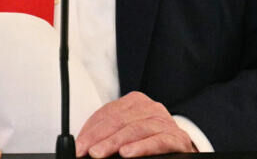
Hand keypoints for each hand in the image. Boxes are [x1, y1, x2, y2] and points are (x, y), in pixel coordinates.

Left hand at [76, 92, 195, 157]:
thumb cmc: (148, 144)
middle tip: (86, 151)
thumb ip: (107, 136)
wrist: (178, 151)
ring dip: (115, 142)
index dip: (91, 130)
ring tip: (99, 153)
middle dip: (99, 137)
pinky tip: (127, 153)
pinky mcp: (178, 139)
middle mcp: (151, 108)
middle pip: (120, 120)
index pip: (108, 113)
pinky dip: (141, 147)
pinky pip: (158, 140)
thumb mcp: (125, 135)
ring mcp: (165, 122)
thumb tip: (84, 145)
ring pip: (137, 129)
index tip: (78, 146)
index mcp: (135, 103)